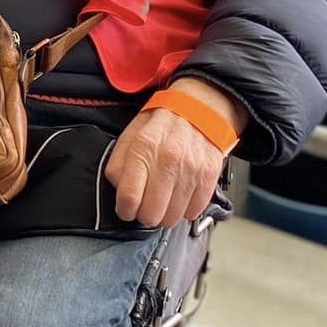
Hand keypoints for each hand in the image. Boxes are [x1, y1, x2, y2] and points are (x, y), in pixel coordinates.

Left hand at [105, 78, 245, 229]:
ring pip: (172, 218)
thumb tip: (118, 191)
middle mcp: (169, 159)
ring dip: (164, 214)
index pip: (129, 197)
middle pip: (151, 214)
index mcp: (144, 146)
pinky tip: (179, 196)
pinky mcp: (208, 177)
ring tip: (162, 199)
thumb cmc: (162, 124)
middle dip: (144, 215)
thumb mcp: (130, 135)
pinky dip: (184, 209)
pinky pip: (193, 212)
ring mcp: (191, 169)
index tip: (125, 209)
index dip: (124, 210)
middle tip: (144, 205)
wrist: (199, 108)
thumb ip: (117, 163)